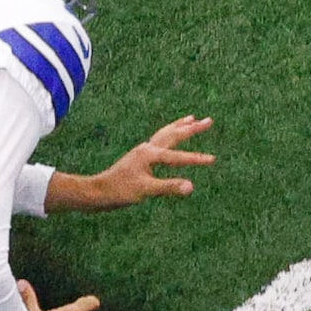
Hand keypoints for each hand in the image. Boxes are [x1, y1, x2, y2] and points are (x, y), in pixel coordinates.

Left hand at [50, 115, 215, 211]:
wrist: (97, 191)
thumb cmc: (119, 191)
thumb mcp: (145, 190)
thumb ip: (168, 187)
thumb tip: (191, 186)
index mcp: (150, 155)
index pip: (178, 156)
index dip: (196, 158)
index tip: (213, 159)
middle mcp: (147, 148)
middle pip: (173, 134)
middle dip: (192, 128)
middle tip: (209, 120)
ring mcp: (142, 150)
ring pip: (165, 133)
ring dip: (180, 126)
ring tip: (192, 118)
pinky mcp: (139, 156)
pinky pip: (159, 139)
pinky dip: (169, 133)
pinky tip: (169, 137)